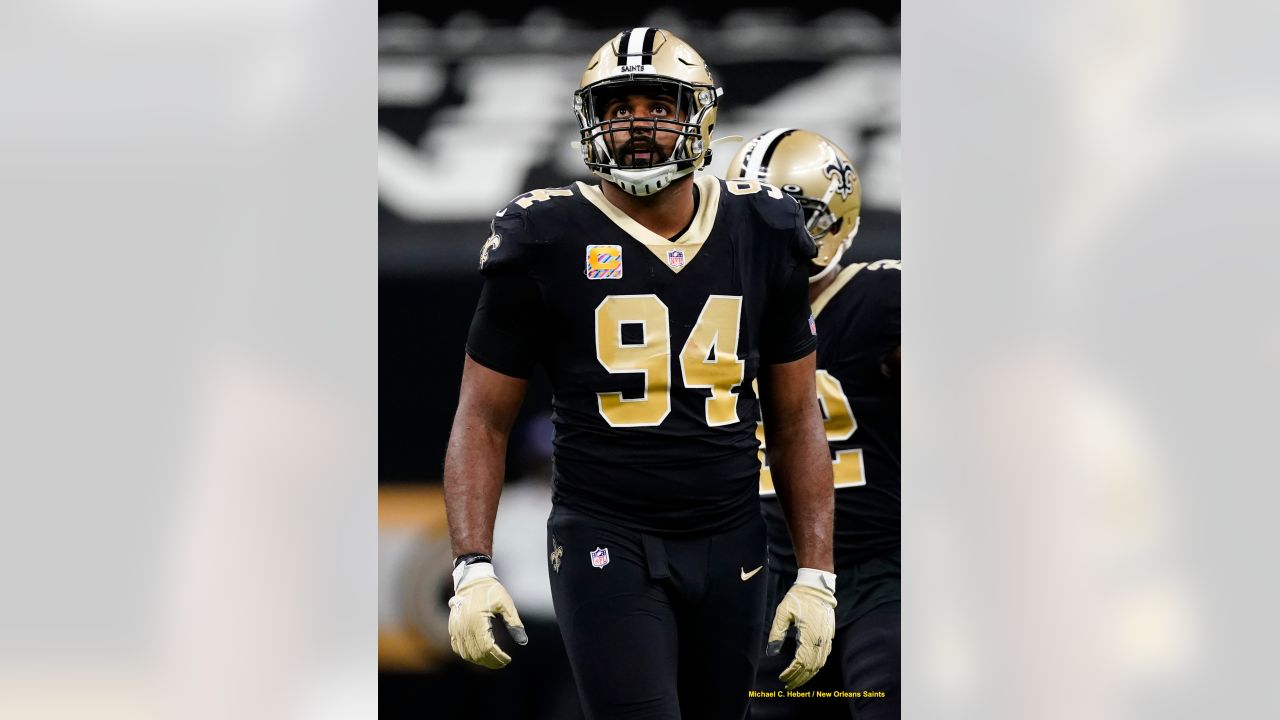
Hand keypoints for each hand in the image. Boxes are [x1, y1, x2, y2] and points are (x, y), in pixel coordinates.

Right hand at [447, 560, 527, 668]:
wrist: (472, 580)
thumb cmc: (491, 590)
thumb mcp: (506, 603)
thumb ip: (514, 623)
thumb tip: (523, 641)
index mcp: (477, 621)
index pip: (487, 648)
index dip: (498, 657)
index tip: (508, 659)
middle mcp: (464, 626)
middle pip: (477, 654)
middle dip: (491, 661)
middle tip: (503, 663)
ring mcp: (456, 628)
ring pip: (466, 653)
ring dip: (480, 661)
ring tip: (493, 661)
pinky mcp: (452, 627)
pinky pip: (457, 647)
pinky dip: (467, 654)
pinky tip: (478, 655)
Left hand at [765, 568, 835, 689]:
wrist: (816, 586)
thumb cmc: (798, 598)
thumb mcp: (783, 613)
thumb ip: (777, 633)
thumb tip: (771, 652)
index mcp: (809, 635)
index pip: (801, 662)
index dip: (791, 673)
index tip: (782, 678)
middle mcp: (820, 639)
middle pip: (811, 667)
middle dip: (799, 678)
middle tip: (788, 685)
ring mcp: (826, 638)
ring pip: (819, 663)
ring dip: (808, 674)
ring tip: (797, 680)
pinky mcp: (829, 635)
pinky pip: (824, 656)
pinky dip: (816, 666)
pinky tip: (809, 668)